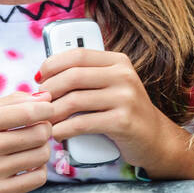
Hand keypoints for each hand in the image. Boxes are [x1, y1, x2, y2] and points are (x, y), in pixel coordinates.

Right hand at [0, 92, 53, 192]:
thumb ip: (13, 102)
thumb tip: (47, 97)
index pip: (29, 111)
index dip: (47, 109)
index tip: (47, 111)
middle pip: (40, 133)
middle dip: (45, 130)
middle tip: (36, 132)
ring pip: (42, 155)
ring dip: (42, 151)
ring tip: (28, 150)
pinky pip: (38, 177)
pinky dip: (38, 171)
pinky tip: (26, 167)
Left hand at [37, 47, 175, 171]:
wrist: (153, 137)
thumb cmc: (122, 111)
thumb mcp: (111, 86)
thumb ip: (87, 77)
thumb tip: (45, 77)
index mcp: (119, 62)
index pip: (78, 55)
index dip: (52, 65)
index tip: (40, 79)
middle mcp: (124, 76)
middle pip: (73, 76)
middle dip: (48, 92)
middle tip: (41, 105)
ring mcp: (125, 98)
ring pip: (73, 101)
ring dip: (51, 114)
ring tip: (46, 122)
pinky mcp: (122, 122)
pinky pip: (81, 124)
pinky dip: (62, 130)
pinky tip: (57, 133)